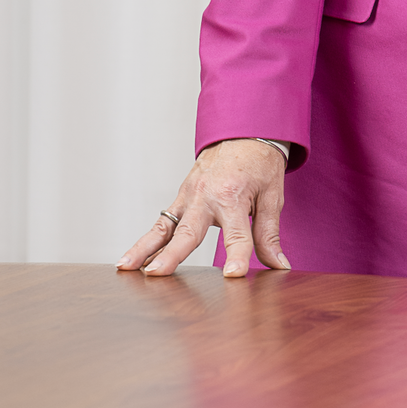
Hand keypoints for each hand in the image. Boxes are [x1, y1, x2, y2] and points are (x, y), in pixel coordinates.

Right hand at [116, 139, 289, 277]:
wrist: (245, 130)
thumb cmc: (260, 163)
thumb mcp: (272, 196)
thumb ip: (269, 233)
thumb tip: (279, 265)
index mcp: (234, 196)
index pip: (237, 234)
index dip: (238, 256)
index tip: (234, 276)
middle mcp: (207, 196)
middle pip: (189, 231)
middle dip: (173, 254)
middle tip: (157, 273)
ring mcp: (190, 196)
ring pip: (164, 228)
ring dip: (145, 249)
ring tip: (127, 269)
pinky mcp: (181, 197)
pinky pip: (161, 222)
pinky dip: (146, 240)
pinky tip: (131, 260)